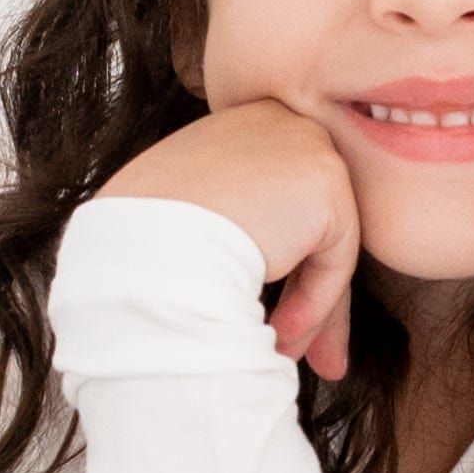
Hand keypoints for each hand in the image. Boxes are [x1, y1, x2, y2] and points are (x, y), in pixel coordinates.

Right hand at [102, 101, 358, 378]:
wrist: (143, 247)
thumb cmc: (138, 241)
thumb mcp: (182, 220)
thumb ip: (227, 226)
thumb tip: (251, 266)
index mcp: (234, 124)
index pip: (272, 197)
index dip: (274, 259)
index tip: (263, 312)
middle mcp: (272, 119)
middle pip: (307, 218)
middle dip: (305, 292)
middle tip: (288, 345)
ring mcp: (303, 143)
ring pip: (324, 241)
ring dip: (309, 308)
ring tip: (282, 353)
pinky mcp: (326, 180)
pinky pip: (334, 257)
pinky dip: (314, 303)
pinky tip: (280, 334)